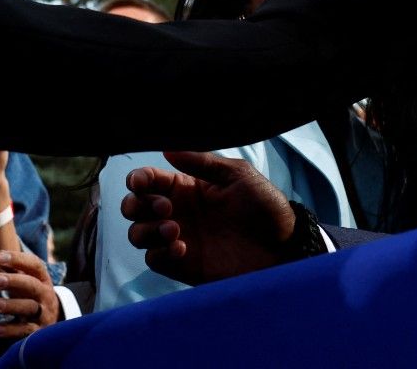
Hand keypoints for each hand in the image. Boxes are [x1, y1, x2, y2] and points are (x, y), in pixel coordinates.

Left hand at [0, 249, 61, 340]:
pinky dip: (10, 330)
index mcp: (42, 279)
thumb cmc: (33, 295)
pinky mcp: (39, 331)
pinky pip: (25, 330)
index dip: (18, 259)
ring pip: (29, 308)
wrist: (55, 320)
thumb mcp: (29, 281)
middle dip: (14, 281)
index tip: (0, 257)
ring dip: (10, 306)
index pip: (34, 265)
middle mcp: (45, 294)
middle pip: (32, 285)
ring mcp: (43, 313)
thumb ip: (15, 269)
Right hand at [122, 150, 296, 285]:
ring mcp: (178, 239)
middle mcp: (177, 212)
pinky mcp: (183, 265)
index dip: (138, 179)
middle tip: (165, 208)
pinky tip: (182, 248)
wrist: (282, 247)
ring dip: (147, 230)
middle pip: (134, 207)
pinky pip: (153, 260)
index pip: (149, 180)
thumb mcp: (237, 175)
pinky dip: (159, 253)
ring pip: (138, 233)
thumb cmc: (264, 206)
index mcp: (186, 187)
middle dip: (137, 205)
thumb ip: (201, 162)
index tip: (142, 182)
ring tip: (175, 230)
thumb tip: (167, 149)